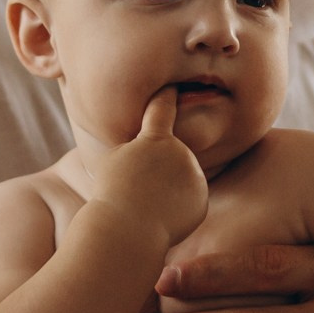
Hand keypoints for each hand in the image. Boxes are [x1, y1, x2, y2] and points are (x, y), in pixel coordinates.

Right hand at [86, 89, 207, 246]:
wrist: (128, 229)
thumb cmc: (112, 193)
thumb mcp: (114, 160)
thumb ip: (136, 147)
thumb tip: (148, 149)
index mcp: (157, 139)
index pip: (163, 108)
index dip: (169, 94)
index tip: (177, 82)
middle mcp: (182, 153)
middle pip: (170, 156)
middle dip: (158, 169)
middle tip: (138, 189)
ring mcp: (195, 177)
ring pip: (180, 179)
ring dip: (167, 190)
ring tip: (147, 204)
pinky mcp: (201, 200)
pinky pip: (189, 200)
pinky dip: (176, 209)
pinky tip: (161, 218)